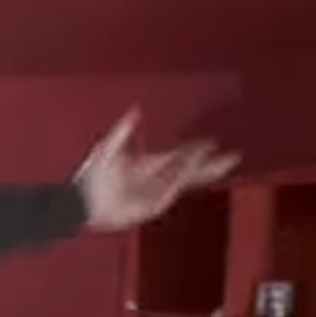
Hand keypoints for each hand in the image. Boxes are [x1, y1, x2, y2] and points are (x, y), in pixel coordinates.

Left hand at [75, 108, 239, 230]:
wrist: (82, 201)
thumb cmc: (91, 177)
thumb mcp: (107, 148)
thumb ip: (122, 130)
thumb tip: (134, 111)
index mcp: (148, 164)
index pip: (178, 154)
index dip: (195, 149)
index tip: (212, 142)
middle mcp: (156, 178)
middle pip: (189, 169)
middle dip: (210, 164)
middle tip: (233, 157)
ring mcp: (155, 193)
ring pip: (185, 179)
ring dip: (202, 170)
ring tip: (224, 162)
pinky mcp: (151, 205)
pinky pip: (172, 190)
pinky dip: (183, 181)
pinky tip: (194, 172)